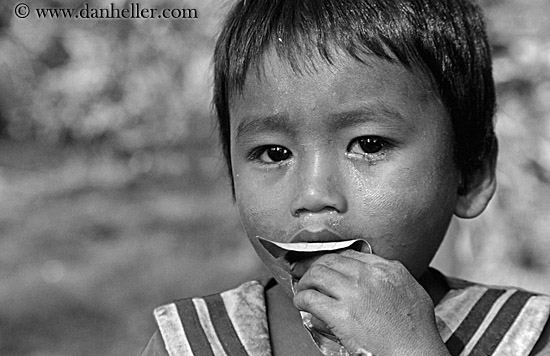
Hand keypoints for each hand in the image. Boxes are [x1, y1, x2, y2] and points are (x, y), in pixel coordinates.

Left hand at [292, 250, 450, 355]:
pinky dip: (301, 299)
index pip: (350, 254)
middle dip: (313, 266)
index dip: (331, 259)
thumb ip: (392, 277)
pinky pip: (310, 298)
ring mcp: (353, 293)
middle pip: (330, 260)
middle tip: (304, 272)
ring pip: (316, 274)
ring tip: (303, 290)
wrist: (416, 354)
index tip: (324, 263)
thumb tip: (376, 273)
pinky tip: (302, 303)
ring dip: (305, 282)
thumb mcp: (412, 291)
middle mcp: (368, 276)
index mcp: (387, 269)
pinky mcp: (340, 315)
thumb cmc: (417, 331)